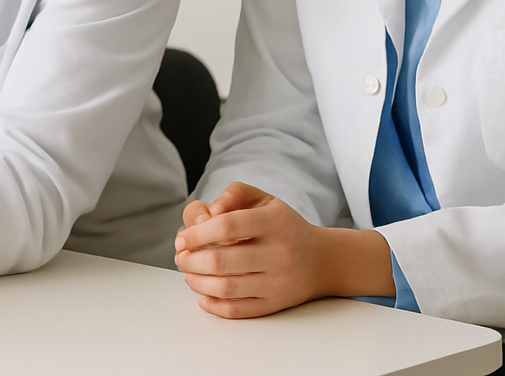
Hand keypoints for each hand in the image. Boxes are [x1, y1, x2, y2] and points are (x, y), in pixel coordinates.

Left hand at [174, 182, 334, 318]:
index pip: (226, 226)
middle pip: (221, 260)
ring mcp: (279, 282)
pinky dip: (214, 305)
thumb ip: (234, 194)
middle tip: (181, 257)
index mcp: (274, 222)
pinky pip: (239, 310)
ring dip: (197, 282)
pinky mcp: (276, 304)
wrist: (323, 260)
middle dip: (190, 260)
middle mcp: (279, 253)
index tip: (182, 239)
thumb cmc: (284, 226)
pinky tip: (202, 295)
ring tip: (188, 273)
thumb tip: (209, 211)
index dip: (196, 233)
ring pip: (226, 287)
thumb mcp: (264, 199)